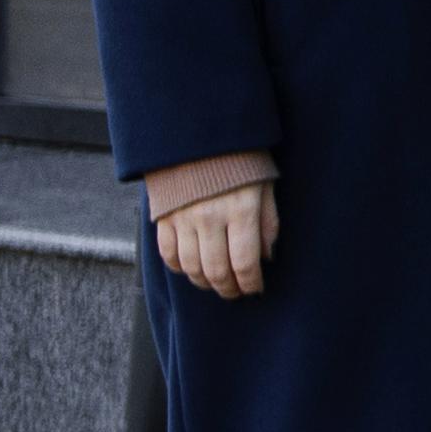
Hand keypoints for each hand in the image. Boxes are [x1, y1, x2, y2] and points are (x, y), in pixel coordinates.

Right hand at [146, 159, 277, 300]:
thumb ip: (267, 224)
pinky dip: (180, 268)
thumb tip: (265, 258)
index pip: (244, 263)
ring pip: (191, 267)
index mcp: (240, 211)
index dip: (250, 283)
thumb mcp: (264, 189)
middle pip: (216, 271)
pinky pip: (168, 254)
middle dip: (229, 289)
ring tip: (216, 284)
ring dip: (205, 282)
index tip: (255, 289)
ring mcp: (183, 218)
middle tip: (236, 292)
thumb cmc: (239, 164)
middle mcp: (210, 218)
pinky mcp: (163, 217)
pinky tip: (192, 269)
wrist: (197, 138)